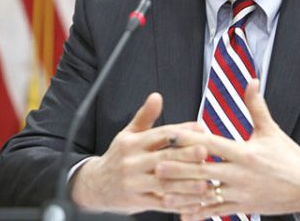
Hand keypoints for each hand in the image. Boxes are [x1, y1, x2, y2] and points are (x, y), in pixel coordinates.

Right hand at [71, 93, 208, 213]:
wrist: (94, 185)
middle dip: (186, 155)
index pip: (160, 135)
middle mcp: (132, 163)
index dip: (181, 132)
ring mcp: (134, 184)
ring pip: (164, 183)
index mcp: (132, 143)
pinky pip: (160, 203)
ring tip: (205, 182)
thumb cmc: (118, 157)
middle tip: (205, 152)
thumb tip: (156, 96)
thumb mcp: (128, 134)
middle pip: (163, 158)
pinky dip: (178, 204)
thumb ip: (145, 116)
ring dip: (186, 184)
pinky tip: (194, 202)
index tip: (200, 130)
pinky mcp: (137, 201)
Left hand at [155, 80, 299, 219]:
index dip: (190, 139)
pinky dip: (198, 212)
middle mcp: (241, 174)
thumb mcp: (272, 130)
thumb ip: (257, 106)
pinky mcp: (243, 207)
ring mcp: (241, 193)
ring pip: (206, 194)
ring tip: (162, 193)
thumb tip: (252, 81)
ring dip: (183, 194)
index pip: (212, 144)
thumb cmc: (289, 157)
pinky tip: (182, 211)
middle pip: (203, 171)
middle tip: (156, 165)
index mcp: (246, 153)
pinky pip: (216, 211)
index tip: (171, 133)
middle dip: (178, 169)